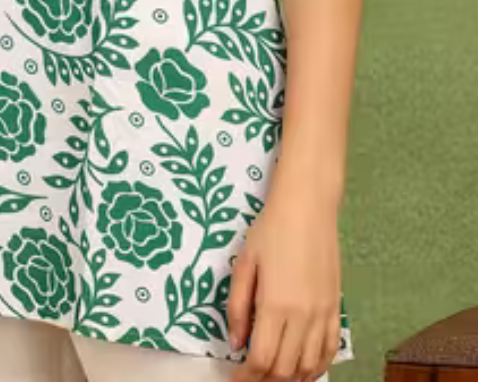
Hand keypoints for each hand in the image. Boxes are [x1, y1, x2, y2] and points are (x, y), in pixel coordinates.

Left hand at [228, 187, 342, 381]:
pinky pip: (331, 350)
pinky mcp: (336, 308)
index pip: (261, 359)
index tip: (236, 380)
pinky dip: (318, 367)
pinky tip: (305, 369)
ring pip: (310, 366)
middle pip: (286, 369)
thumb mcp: (244, 264)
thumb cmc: (270, 230)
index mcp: (275, 305)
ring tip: (274, 378)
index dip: (247, 377)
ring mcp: (323, 314)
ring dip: (292, 379)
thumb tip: (236, 343)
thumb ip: (239, 307)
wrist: (308, 207)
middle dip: (266, 381)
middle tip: (250, 379)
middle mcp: (303, 316)